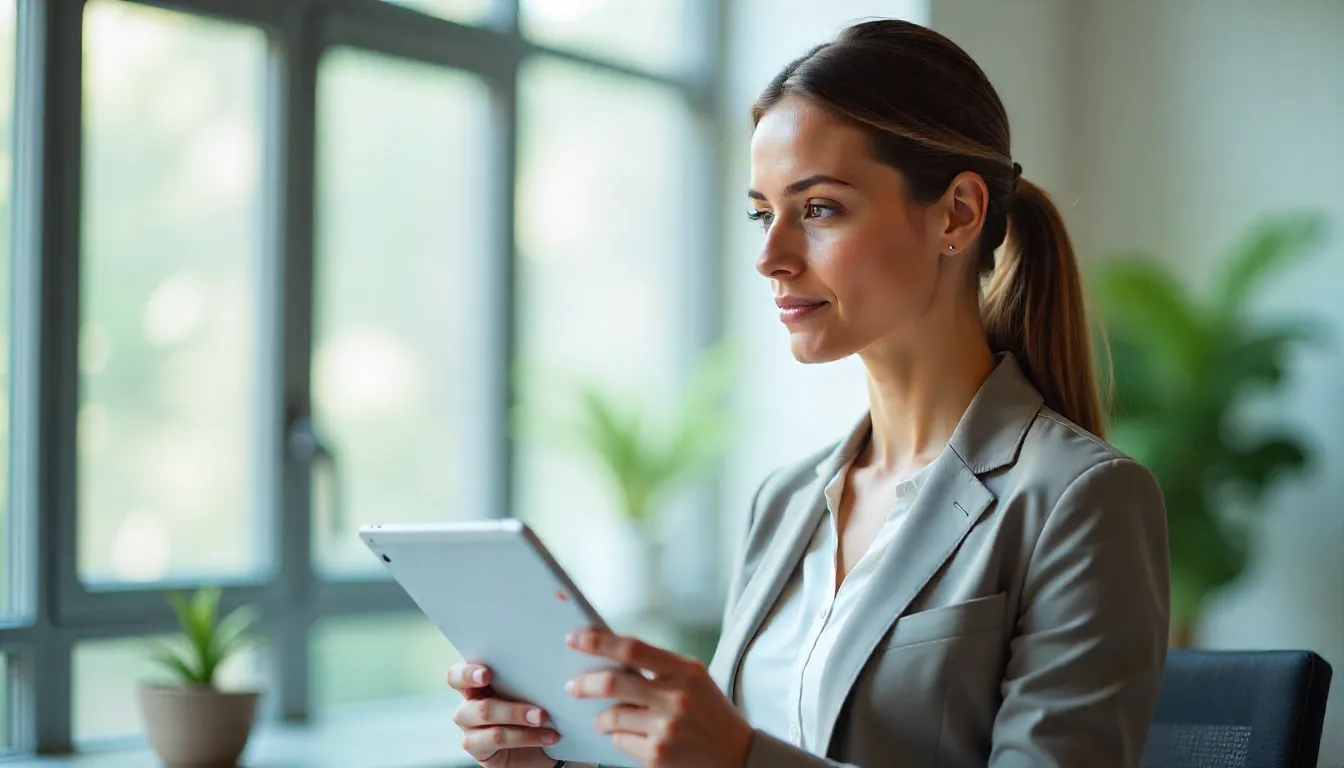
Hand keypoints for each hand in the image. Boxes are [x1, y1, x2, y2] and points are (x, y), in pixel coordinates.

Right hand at [448, 662, 559, 767]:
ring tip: (543, 719)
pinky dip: (525, 737)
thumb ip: (524, 679)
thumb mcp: (528, 691)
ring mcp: (470, 728)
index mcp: (475, 683)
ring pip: (486, 716)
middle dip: (509, 704)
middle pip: (475, 701)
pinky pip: (497, 739)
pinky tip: (546, 737)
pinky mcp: (478, 749)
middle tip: (537, 710)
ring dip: (519, 717)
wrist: (539, 745)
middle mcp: (468, 704)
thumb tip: (545, 669)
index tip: (487, 675)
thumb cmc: (531, 709)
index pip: (457, 676)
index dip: (467, 674)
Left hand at [566, 629, 753, 767]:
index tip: (574, 638)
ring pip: (611, 716)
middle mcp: (676, 697)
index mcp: (685, 671)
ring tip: (606, 720)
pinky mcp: (657, 755)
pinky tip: (634, 737)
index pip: (632, 649)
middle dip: (584, 684)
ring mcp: (666, 728)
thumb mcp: (694, 679)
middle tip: (573, 687)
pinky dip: (619, 737)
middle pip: (613, 683)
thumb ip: (659, 668)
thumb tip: (611, 657)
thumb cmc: (710, 713)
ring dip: (602, 718)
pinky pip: (619, 741)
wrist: (736, 755)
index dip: (598, 642)